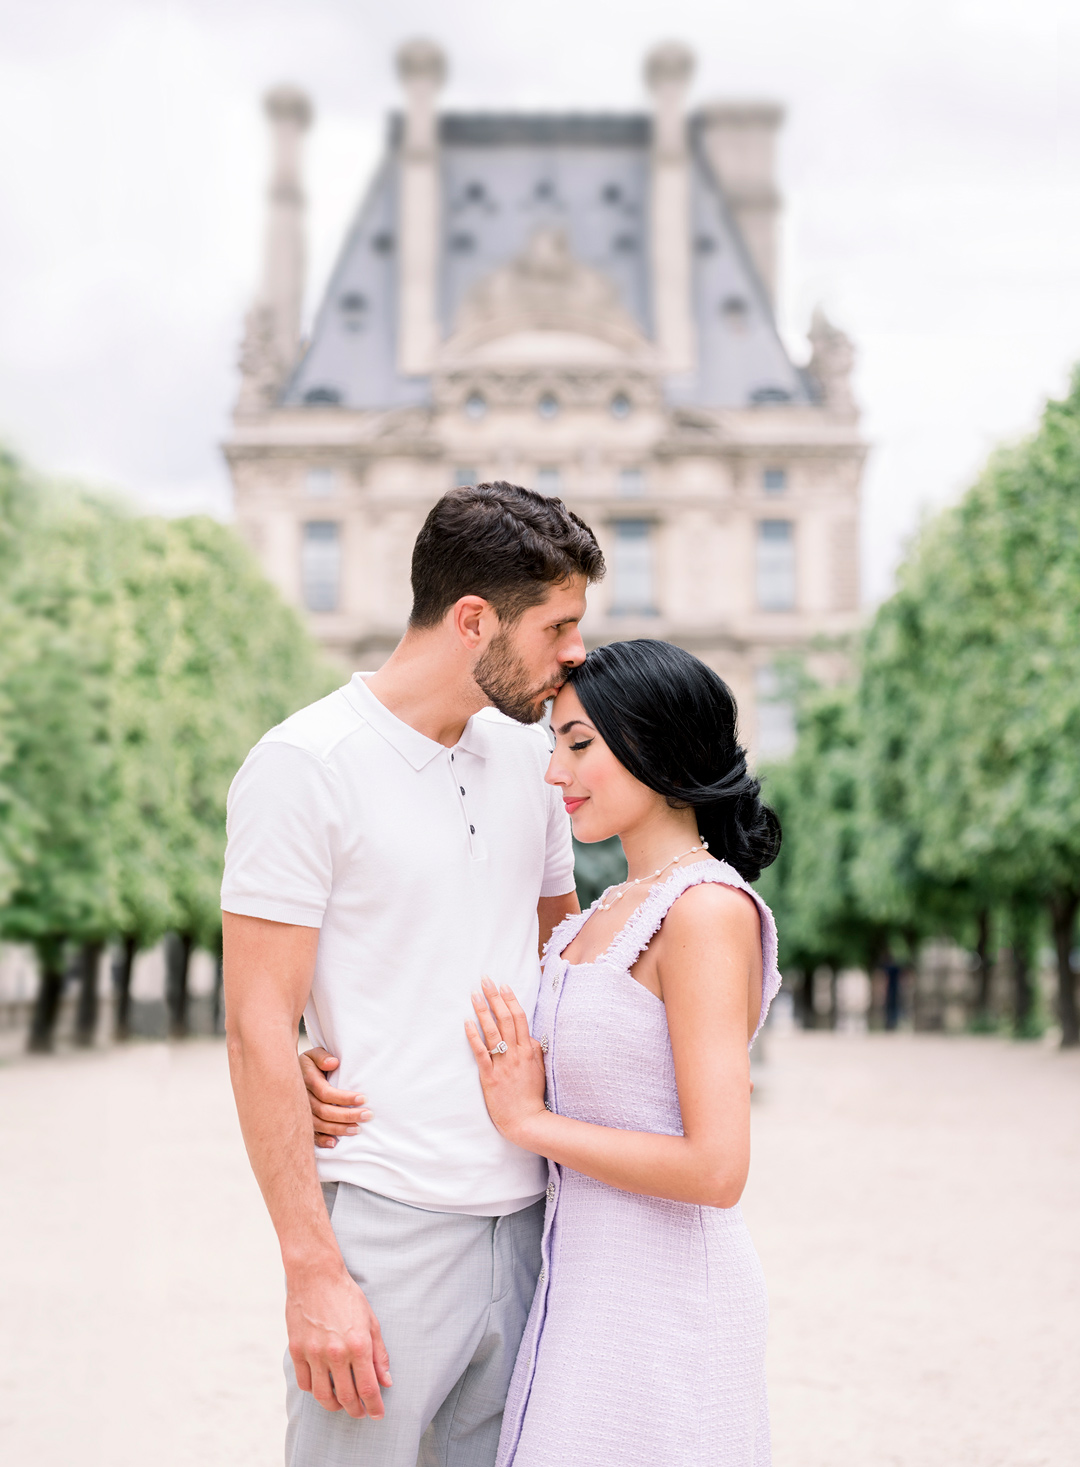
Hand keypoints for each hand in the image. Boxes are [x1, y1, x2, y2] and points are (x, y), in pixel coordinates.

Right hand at [287, 1263, 391, 1417]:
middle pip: (347, 1397)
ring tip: (343, 1404)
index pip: (368, 1388)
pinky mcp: (297, 1351)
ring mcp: (314, 1353)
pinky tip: (323, 1387)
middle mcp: (336, 1353)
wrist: (316, 1275)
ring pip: (323, 1396)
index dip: (374, 1406)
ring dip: (335, 1406)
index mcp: (358, 1345)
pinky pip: (305, 1383)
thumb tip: (386, 1381)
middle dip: (357, 1410)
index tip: (377, 1414)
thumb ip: (379, 1353)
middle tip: (361, 1412)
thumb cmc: (346, 1296)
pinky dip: (315, 1391)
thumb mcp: (370, 1321)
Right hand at [300, 1047, 371, 1148]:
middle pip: (324, 1111)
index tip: (363, 1099)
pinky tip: (334, 1143)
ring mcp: (300, 1112)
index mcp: (307, 1080)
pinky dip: (321, 1141)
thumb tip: (334, 1063)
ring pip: (319, 1125)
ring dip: (339, 1129)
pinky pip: (309, 1135)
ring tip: (357, 1130)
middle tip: (367, 1115)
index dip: (345, 1097)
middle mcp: (302, 1099)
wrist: (287, 1075)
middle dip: (347, 1115)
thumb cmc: (309, 1064)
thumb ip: (322, 1057)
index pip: (326, 1093)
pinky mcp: (300, 1122)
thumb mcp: (313, 1054)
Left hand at [465, 978, 547, 1144]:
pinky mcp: (490, 1077)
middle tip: (485, 981)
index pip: (520, 1018)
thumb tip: (529, 1035)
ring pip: (493, 1032)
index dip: (510, 1000)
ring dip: (483, 1011)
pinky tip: (467, 1023)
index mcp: (529, 1050)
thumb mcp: (539, 1069)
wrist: (527, 1120)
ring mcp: (503, 1064)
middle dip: (494, 998)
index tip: (502, 985)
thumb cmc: (532, 1096)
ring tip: (475, 995)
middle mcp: (517, 1054)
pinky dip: (474, 1037)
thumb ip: (535, 1050)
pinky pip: (481, 1053)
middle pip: (506, 1019)